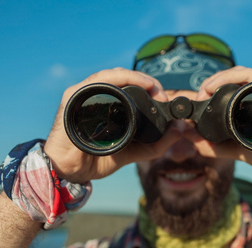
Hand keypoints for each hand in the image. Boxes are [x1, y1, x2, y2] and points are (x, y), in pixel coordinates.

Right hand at [44, 68, 180, 182]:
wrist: (71, 170)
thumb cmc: (98, 158)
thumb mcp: (134, 152)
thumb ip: (157, 144)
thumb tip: (180, 129)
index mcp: (111, 106)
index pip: (133, 87)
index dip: (152, 88)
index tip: (166, 99)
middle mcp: (98, 97)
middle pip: (126, 77)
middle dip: (148, 82)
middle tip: (162, 95)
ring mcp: (86, 94)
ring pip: (114, 74)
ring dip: (137, 77)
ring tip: (153, 87)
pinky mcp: (75, 96)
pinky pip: (99, 79)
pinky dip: (119, 77)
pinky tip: (135, 82)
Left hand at [189, 66, 251, 174]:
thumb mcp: (236, 150)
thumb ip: (214, 146)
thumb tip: (189, 138)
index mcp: (249, 104)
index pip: (226, 88)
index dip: (207, 90)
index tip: (194, 101)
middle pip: (230, 78)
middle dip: (210, 84)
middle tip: (197, 97)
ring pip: (240, 73)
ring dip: (218, 78)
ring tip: (205, 90)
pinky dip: (233, 76)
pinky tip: (218, 85)